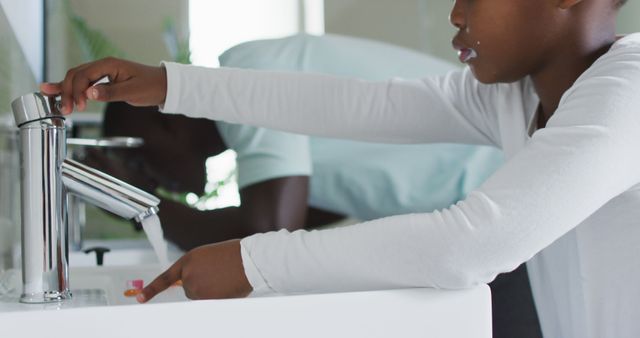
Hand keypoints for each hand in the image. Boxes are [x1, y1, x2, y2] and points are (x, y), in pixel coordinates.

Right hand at [39, 57, 166, 113]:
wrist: (163, 86)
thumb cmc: (151, 86)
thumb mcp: (132, 91)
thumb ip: (110, 92)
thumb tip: (89, 93)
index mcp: (109, 64)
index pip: (83, 75)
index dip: (77, 91)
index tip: (79, 107)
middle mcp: (103, 65)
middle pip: (76, 75)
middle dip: (67, 91)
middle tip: (65, 110)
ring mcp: (102, 72)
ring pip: (77, 78)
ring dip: (66, 89)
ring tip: (51, 99)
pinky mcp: (104, 80)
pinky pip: (84, 82)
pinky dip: (72, 89)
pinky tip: (58, 93)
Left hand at [137, 239, 252, 301]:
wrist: (249, 260)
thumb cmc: (235, 255)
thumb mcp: (210, 256)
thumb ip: (198, 268)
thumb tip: (195, 285)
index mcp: (188, 259)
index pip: (166, 278)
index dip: (152, 290)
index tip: (140, 299)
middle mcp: (188, 274)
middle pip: (189, 289)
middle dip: (202, 285)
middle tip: (219, 274)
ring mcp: (195, 287)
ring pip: (200, 296)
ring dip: (211, 292)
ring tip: (225, 278)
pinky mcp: (205, 298)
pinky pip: (208, 302)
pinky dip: (217, 298)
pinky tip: (227, 286)